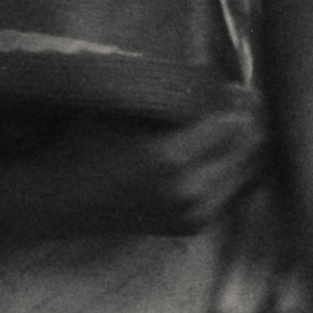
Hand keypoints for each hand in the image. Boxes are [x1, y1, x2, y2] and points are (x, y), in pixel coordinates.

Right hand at [0, 87, 266, 244]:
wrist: (61, 201)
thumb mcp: (127, 110)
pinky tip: (227, 151)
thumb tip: (227, 84)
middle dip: (251, 120)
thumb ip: (176, 95)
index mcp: (170, 159)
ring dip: (248, 144)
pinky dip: (238, 168)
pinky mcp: (194, 227)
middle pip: (251, 147)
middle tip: (242, 102)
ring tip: (235, 123)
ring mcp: (194, 214)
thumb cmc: (88, 144)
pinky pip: (237, 191)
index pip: (235, 125)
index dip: (240, 102)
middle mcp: (189, 191)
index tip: (237, 87)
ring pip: (250, 170)